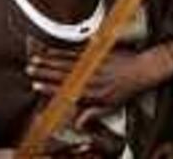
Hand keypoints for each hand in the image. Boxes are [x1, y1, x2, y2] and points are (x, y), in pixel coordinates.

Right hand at [28, 45, 160, 106]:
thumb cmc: (127, 89)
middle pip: (63, 74)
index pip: (66, 90)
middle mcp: (91, 78)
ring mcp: (94, 64)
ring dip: (50, 60)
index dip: (50, 88)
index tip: (36, 86)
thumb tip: (78, 123)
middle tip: (30, 69)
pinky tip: (53, 50)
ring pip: (67, 62)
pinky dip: (63, 51)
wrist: (142, 70)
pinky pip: (77, 52)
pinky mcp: (97, 53)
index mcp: (93, 93)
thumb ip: (93, 113)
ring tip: (36, 58)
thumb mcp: (112, 107)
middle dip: (45, 72)